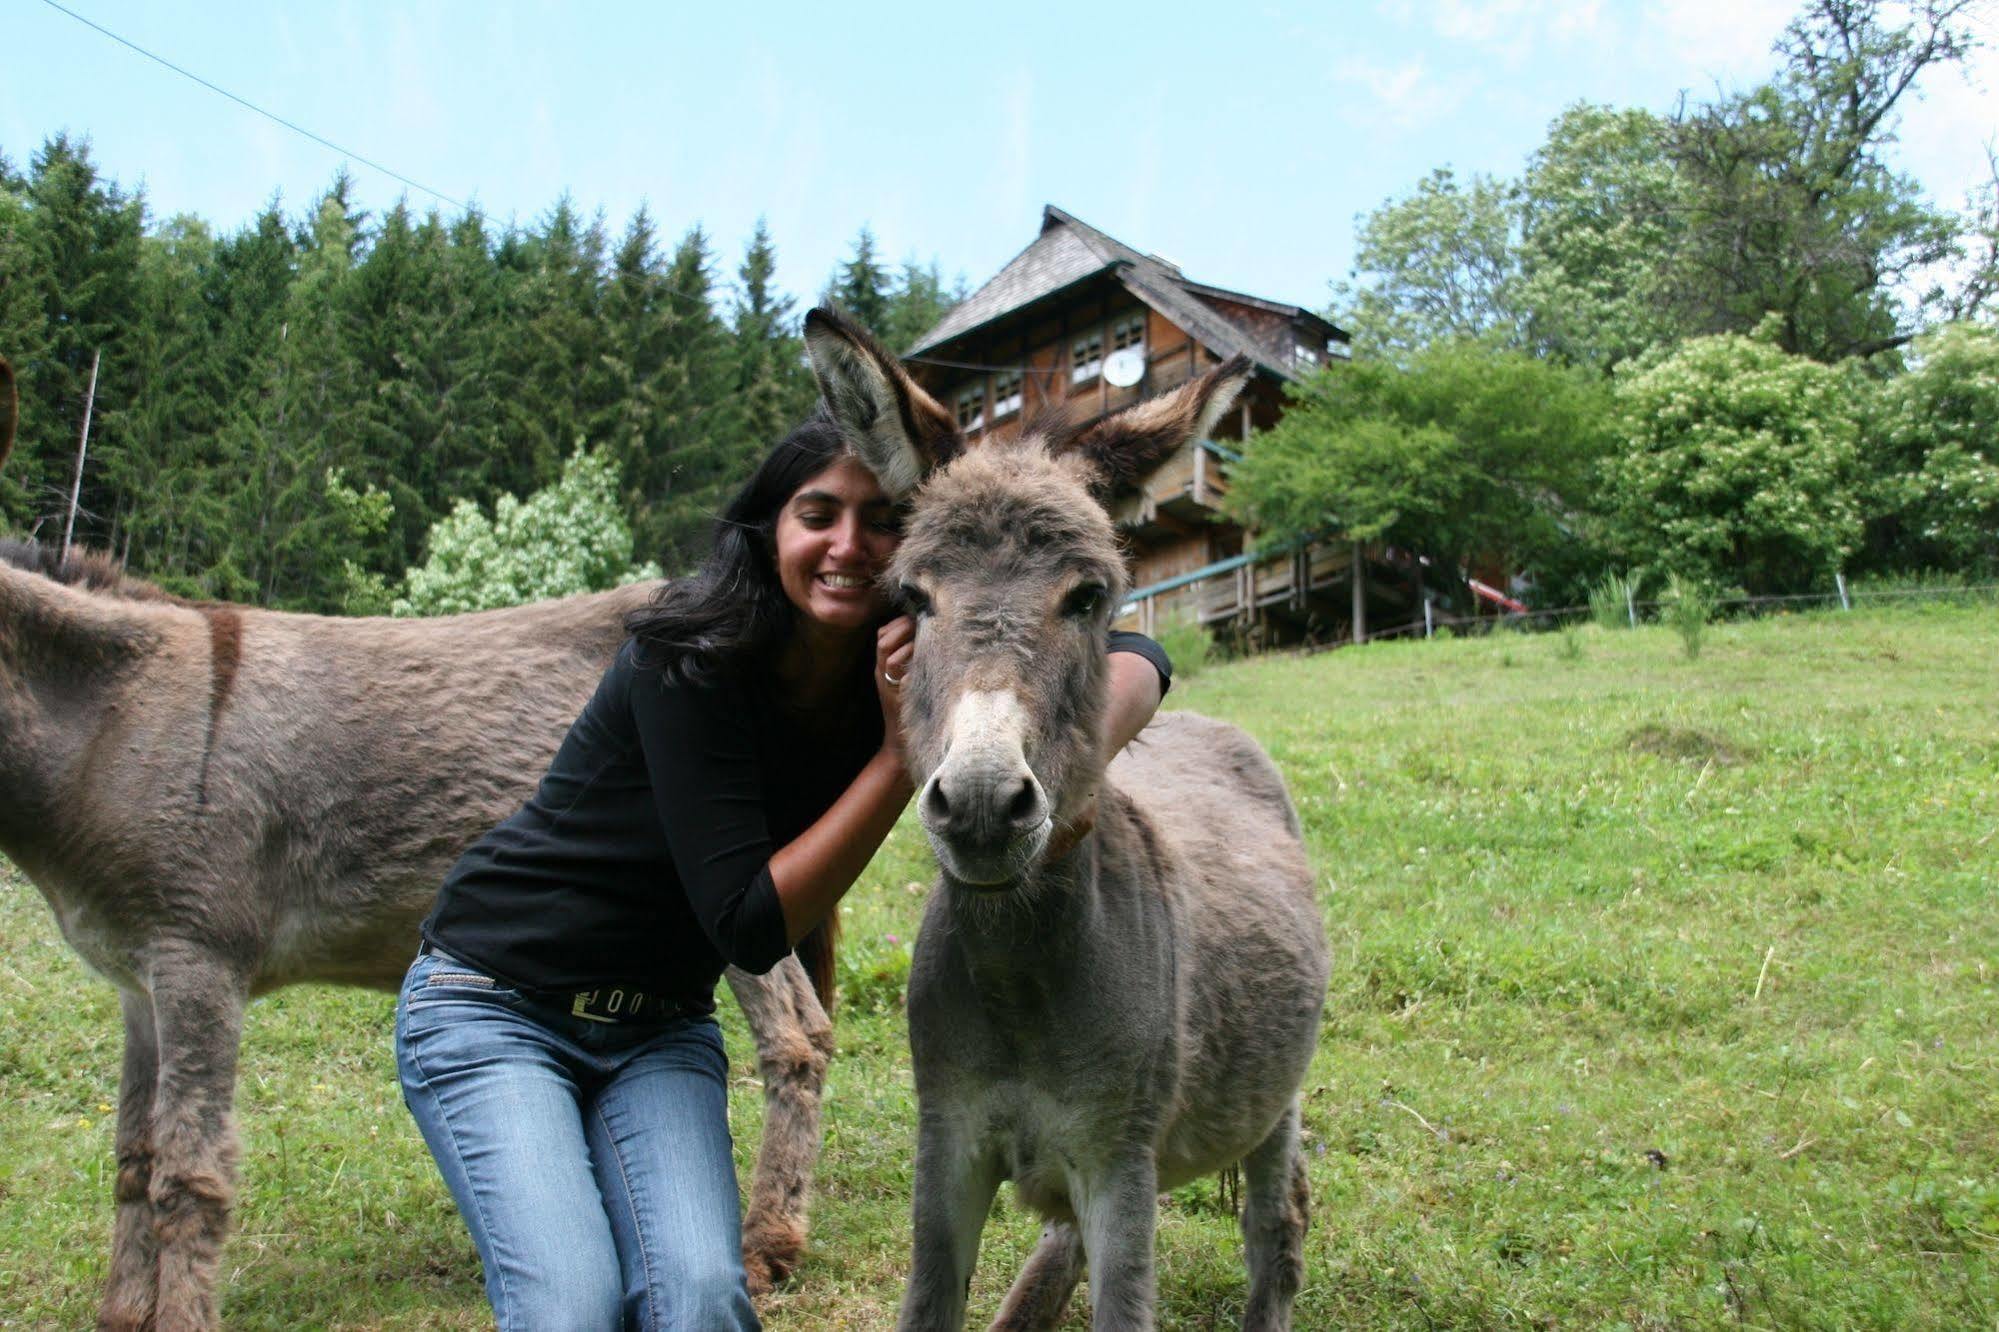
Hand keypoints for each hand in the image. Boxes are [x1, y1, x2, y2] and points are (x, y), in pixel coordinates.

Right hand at [874, 615, 914, 757]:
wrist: (901, 741)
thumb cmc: (910, 709)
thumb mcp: (906, 680)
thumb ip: (910, 659)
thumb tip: (926, 635)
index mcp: (882, 666)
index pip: (883, 633)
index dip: (899, 623)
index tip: (919, 620)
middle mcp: (881, 671)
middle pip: (883, 637)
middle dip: (904, 626)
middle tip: (925, 625)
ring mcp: (886, 681)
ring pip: (887, 648)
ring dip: (908, 639)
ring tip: (926, 641)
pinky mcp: (895, 690)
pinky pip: (896, 665)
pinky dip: (909, 656)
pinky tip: (925, 656)